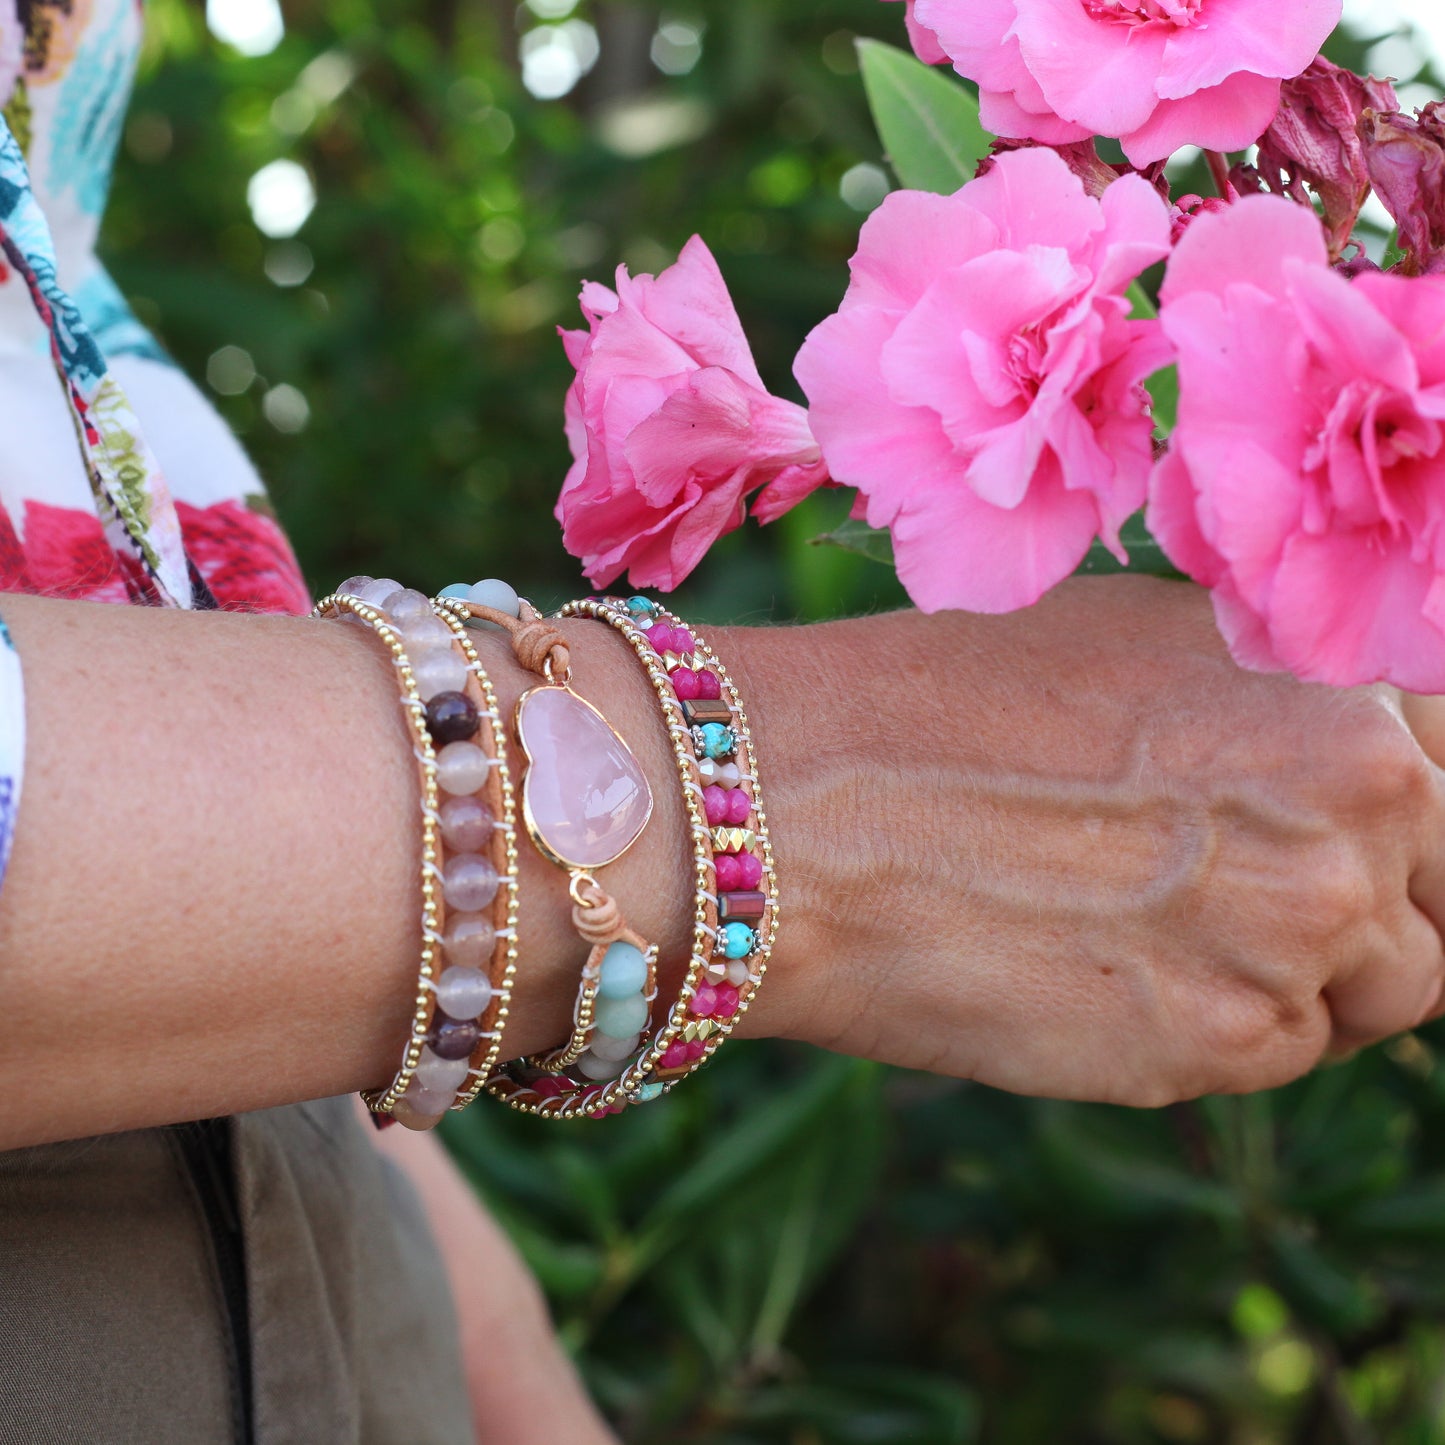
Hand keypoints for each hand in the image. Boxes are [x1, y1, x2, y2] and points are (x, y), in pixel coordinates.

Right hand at [730, 578, 1444, 1105]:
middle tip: (1244, 888)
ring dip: (1303, 975)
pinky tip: (1107, 969)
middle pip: (1442, 897)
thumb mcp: (1138, 643)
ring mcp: (1296, 936)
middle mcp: (1356, 807)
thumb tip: (1354, 762)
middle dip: (1370, 903)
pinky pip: (1277, 1052)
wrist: (796, 807)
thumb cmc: (938, 699)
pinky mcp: (1217, 1047)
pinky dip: (1217, 1026)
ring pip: (1377, 992)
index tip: (1360, 834)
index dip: (1407, 815)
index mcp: (1345, 687)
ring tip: (1161, 926)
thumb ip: (1281, 702)